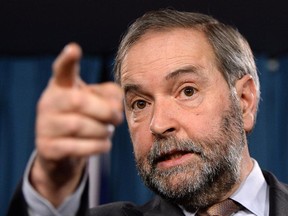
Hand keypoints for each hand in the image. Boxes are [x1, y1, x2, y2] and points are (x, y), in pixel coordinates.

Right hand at [30, 43, 122, 205]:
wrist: (64, 150)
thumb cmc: (86, 118)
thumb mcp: (99, 101)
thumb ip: (112, 96)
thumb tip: (115, 107)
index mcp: (61, 86)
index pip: (62, 70)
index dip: (68, 60)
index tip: (74, 49)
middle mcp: (48, 102)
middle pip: (79, 101)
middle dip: (106, 111)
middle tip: (118, 118)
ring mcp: (44, 125)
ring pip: (79, 126)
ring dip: (102, 131)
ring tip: (108, 131)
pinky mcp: (47, 147)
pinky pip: (77, 147)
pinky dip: (98, 146)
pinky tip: (104, 144)